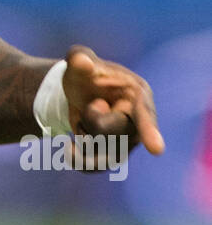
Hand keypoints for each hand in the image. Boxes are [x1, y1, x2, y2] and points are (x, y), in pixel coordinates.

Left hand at [62, 45, 163, 166]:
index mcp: (138, 94)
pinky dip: (78, 160)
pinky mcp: (115, 154)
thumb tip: (81, 61)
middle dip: (93, 120)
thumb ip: (79, 58)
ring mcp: (129, 140)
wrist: (77, 92)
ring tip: (78, 122)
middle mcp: (139, 121)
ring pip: (106, 156)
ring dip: (84, 140)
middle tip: (91, 104)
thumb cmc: (84, 73)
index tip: (156, 150)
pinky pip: (97, 167)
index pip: (143, 114)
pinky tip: (68, 147)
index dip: (149, 131)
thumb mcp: (78, 59)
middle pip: (116, 136)